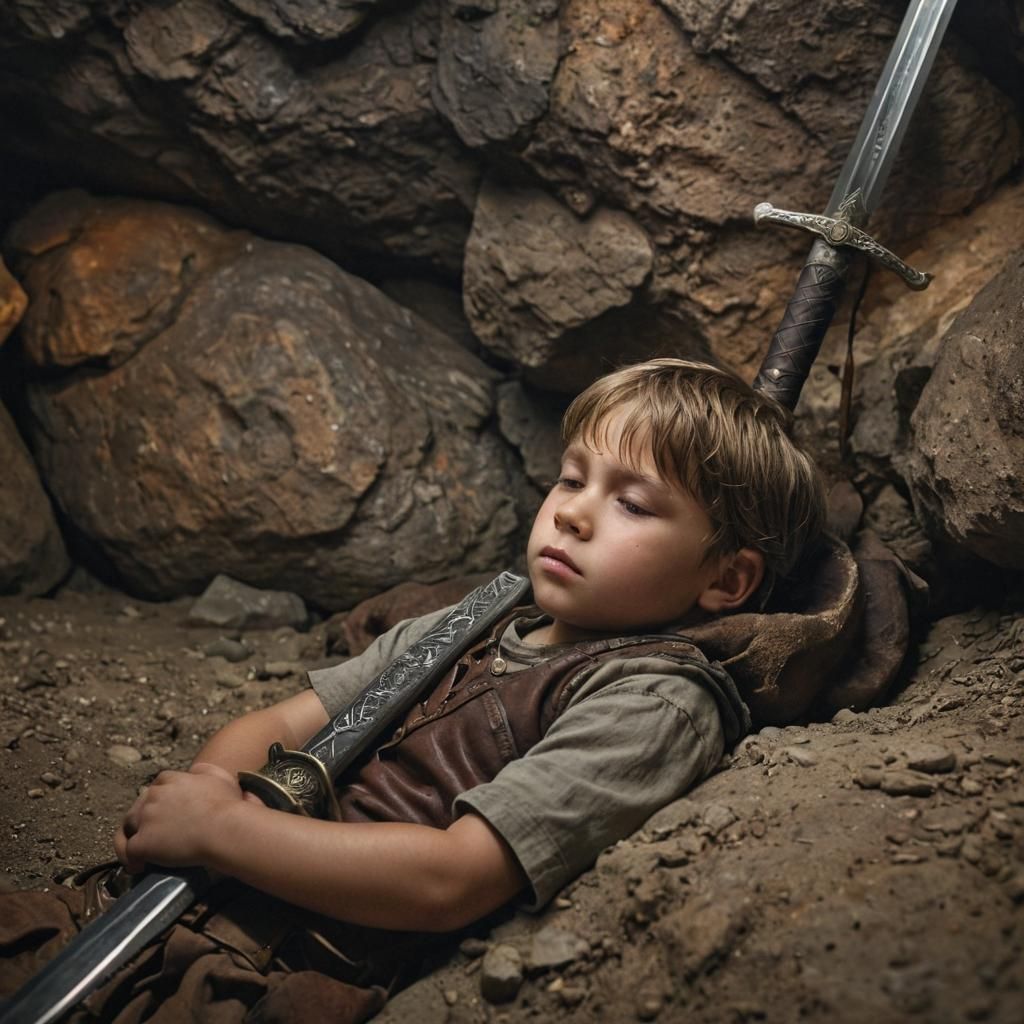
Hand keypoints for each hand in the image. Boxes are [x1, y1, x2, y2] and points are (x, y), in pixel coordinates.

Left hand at [114, 763, 249, 872]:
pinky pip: (127, 852)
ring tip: (141, 853)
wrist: (224, 829)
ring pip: (128, 828)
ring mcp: (145, 819)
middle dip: (143, 820)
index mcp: (170, 780)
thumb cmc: (228, 805)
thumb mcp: (220, 776)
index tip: (165, 812)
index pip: (155, 787)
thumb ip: (204, 770)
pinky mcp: (142, 842)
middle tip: (155, 834)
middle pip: (138, 807)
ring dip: (133, 838)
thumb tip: (195, 771)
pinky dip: (131, 860)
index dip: (158, 801)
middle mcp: (153, 795)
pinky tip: (139, 867)